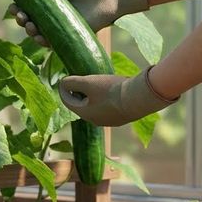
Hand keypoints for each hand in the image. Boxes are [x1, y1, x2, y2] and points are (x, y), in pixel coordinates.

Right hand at [10, 0, 148, 45]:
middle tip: (22, 17)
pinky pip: (51, 42)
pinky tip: (39, 38)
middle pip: (29, 20)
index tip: (13, 6)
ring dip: (30, 31)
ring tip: (31, 26)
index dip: (18, 8)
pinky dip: (43, 42)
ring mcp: (58, 26)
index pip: (27, 6)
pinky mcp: (68, 35)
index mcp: (48, 0)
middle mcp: (51, 14)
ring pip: (37, 32)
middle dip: (21, 20)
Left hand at [58, 68, 175, 125]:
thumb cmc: (110, 90)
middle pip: (81, 105)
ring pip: (95, 107)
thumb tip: (62, 83)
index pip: (67, 101)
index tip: (64, 79)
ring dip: (92, 96)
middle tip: (80, 81)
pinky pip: (108, 108)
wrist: (139, 98)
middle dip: (79, 93)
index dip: (64, 89)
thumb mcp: (88, 82)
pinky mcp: (122, 118)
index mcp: (84, 114)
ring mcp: (109, 121)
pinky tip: (110, 91)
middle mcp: (95, 121)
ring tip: (96, 84)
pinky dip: (105, 99)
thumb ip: (72, 82)